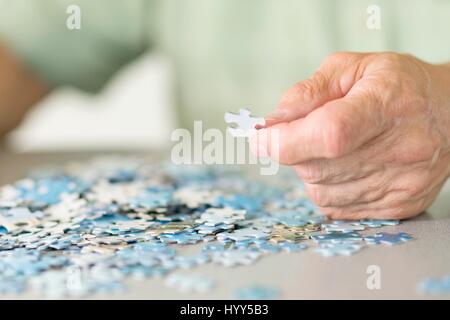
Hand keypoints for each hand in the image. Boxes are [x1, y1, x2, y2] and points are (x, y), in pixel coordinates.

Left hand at [251, 52, 449, 218]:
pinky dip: (329, 189)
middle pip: (318, 167)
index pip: (329, 133)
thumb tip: (270, 124)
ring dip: (311, 171)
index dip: (285, 141)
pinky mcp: (399, 206)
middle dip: (295, 151)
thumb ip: (306, 93)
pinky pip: (338, 209)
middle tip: (304, 132)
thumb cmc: (396, 86)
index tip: (260, 138)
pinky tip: (345, 167)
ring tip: (334, 148)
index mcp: (386, 103)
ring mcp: (401, 183)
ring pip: (322, 193)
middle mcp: (399, 149)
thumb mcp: (350, 69)